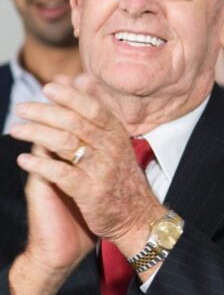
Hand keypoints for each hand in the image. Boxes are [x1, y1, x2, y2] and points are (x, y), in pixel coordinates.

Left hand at [10, 75, 163, 256]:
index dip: (70, 95)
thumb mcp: (114, 139)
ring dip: (37, 134)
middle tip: (22, 108)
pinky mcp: (90, 193)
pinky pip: (62, 174)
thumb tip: (77, 77)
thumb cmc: (119, 176)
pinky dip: (40, 165)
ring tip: (16, 129)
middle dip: (45, 112)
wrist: (137, 217)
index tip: (48, 87)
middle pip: (75, 122)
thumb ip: (94, 108)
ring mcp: (101, 171)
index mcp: (117, 135)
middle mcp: (111, 150)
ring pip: (66, 144)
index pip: (93, 108)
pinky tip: (24, 159)